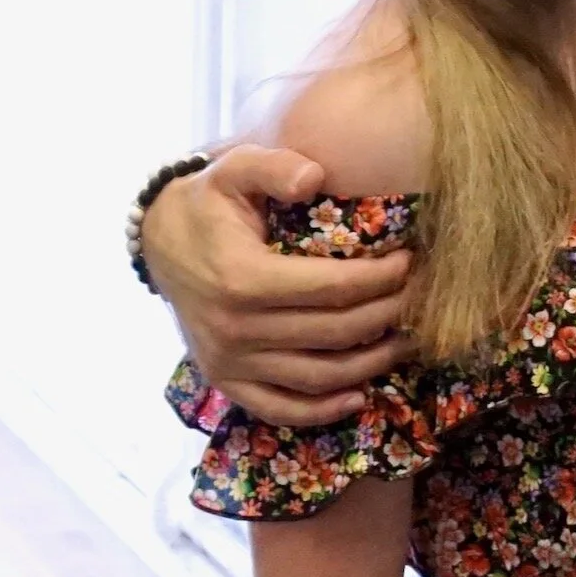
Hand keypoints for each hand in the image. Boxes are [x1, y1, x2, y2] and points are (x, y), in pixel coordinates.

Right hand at [143, 145, 414, 423]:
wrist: (157, 241)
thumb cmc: (207, 203)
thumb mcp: (234, 170)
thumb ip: (274, 167)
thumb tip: (314, 177)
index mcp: (242, 279)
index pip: (332, 288)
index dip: (381, 278)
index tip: (410, 261)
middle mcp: (235, 329)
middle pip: (334, 332)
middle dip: (387, 315)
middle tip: (418, 296)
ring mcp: (229, 361)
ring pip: (317, 377)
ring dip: (370, 364)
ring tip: (404, 340)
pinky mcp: (226, 381)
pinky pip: (281, 409)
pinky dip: (323, 409)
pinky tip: (359, 394)